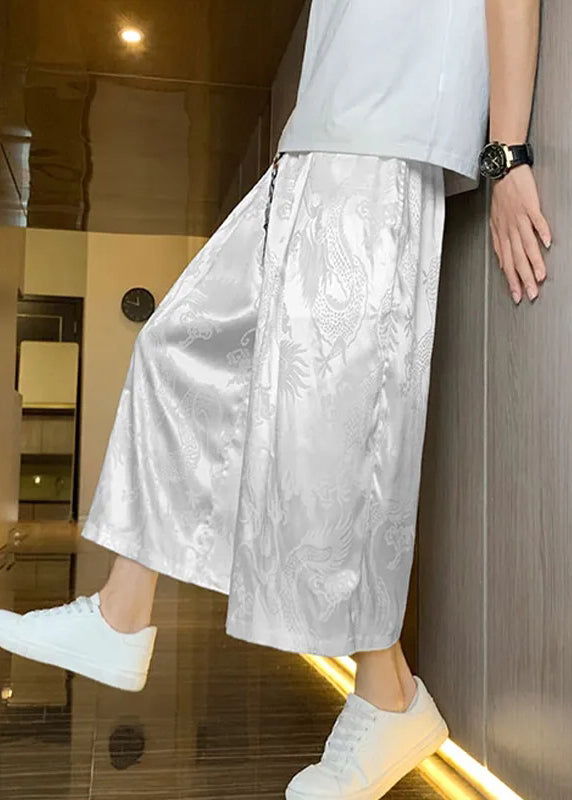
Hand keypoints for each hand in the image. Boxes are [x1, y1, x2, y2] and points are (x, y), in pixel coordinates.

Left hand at [490, 165, 551, 303]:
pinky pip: (536, 221)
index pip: (507, 263)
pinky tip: (548, 243)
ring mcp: (519, 218)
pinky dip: (542, 232)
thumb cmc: (501, 195)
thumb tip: (503, 260)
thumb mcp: (495, 222)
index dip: (512, 281)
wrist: (504, 170)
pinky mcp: (528, 206)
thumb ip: (501, 243)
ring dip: (534, 262)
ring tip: (540, 276)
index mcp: (502, 235)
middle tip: (530, 294)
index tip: (517, 295)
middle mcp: (509, 229)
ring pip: (526, 245)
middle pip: (517, 259)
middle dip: (523, 279)